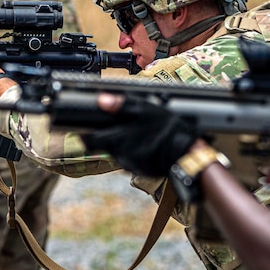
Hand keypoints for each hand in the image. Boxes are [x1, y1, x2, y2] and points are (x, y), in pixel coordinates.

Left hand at [79, 94, 195, 176]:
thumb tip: (101, 100)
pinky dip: (129, 151)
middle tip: (113, 126)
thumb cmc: (166, 128)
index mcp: (118, 140)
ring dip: (118, 143)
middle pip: (101, 146)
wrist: (185, 151)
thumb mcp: (144, 109)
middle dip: (104, 136)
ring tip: (131, 132)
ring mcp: (129, 165)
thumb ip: (121, 105)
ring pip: (114, 152)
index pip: (89, 141)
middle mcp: (120, 155)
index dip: (85, 133)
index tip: (85, 126)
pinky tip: (140, 143)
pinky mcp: (137, 170)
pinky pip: (127, 159)